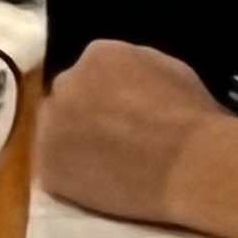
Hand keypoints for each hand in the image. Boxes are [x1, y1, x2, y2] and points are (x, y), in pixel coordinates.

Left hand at [36, 39, 218, 223]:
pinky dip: (71, 175)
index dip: (106, 92)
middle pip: (67, 97)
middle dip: (83, 112)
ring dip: (72, 142)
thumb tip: (121, 81)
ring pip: (54, 132)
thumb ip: (132, 68)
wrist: (189, 164)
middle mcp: (66, 84)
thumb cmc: (188, 115)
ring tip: (104, 161)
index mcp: (97, 55)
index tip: (123, 109)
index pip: (90, 70)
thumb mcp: (166, 68)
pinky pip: (54, 168)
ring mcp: (52, 128)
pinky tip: (99, 181)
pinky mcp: (49, 169)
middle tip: (111, 135)